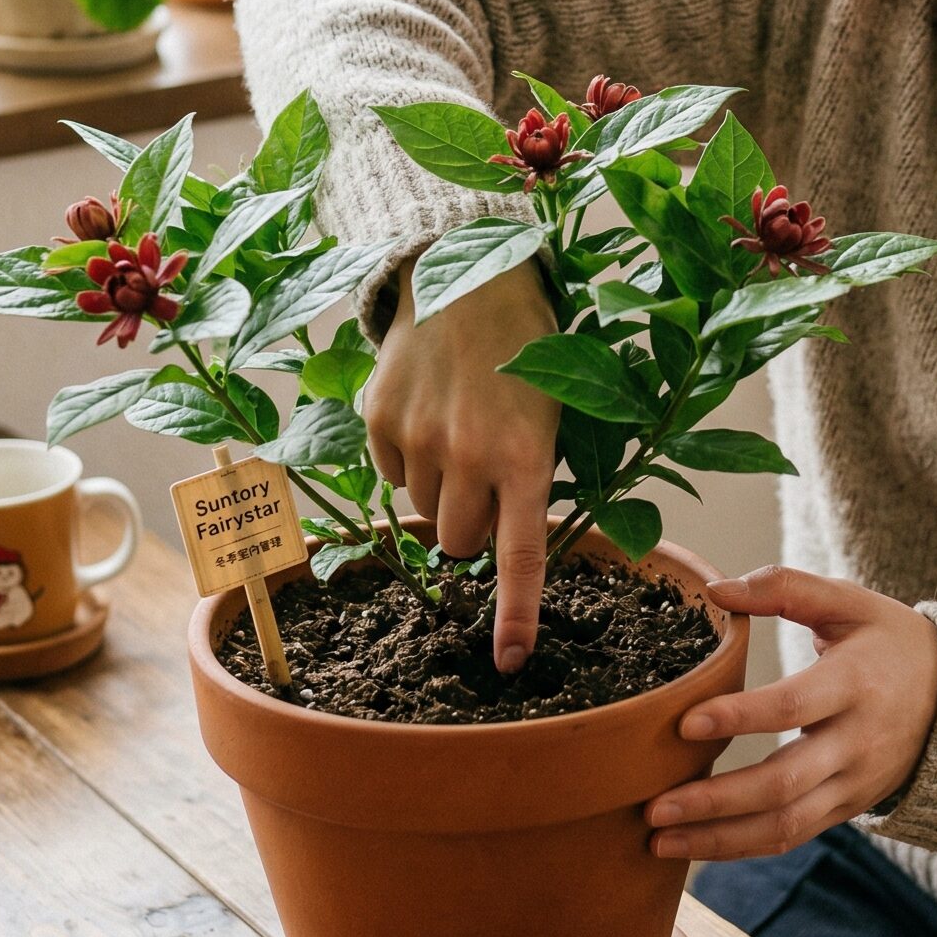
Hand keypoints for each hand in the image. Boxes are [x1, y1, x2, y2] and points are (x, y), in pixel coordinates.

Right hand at [364, 255, 560, 672]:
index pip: (520, 556)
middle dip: (471, 525)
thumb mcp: (558, 411)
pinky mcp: (378, 420)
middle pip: (458, 543)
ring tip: (460, 429)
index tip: (511, 662)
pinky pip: (391, 474)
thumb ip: (540, 477)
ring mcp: (417, 439)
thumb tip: (535, 540)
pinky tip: (429, 413)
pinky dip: (408, 458)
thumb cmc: (528, 349)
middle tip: (486, 476)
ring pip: (423, 510)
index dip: (515, 615)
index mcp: (526, 457)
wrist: (469, 274)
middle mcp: (469, 455)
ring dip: (441, 488)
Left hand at [646, 567, 936, 861]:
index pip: (793, 706)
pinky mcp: (847, 809)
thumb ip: (784, 587)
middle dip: (715, 801)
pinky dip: (741, 848)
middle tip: (654, 807)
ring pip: (784, 825)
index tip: (684, 722)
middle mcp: (857, 742)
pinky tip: (694, 847)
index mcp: (855, 683)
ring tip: (658, 841)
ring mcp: (854, 784)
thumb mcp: (848, 602)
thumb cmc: (888, 641)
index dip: (740, 716)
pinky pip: (791, 837)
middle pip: (783, 784)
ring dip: (718, 839)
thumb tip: (716, 589)